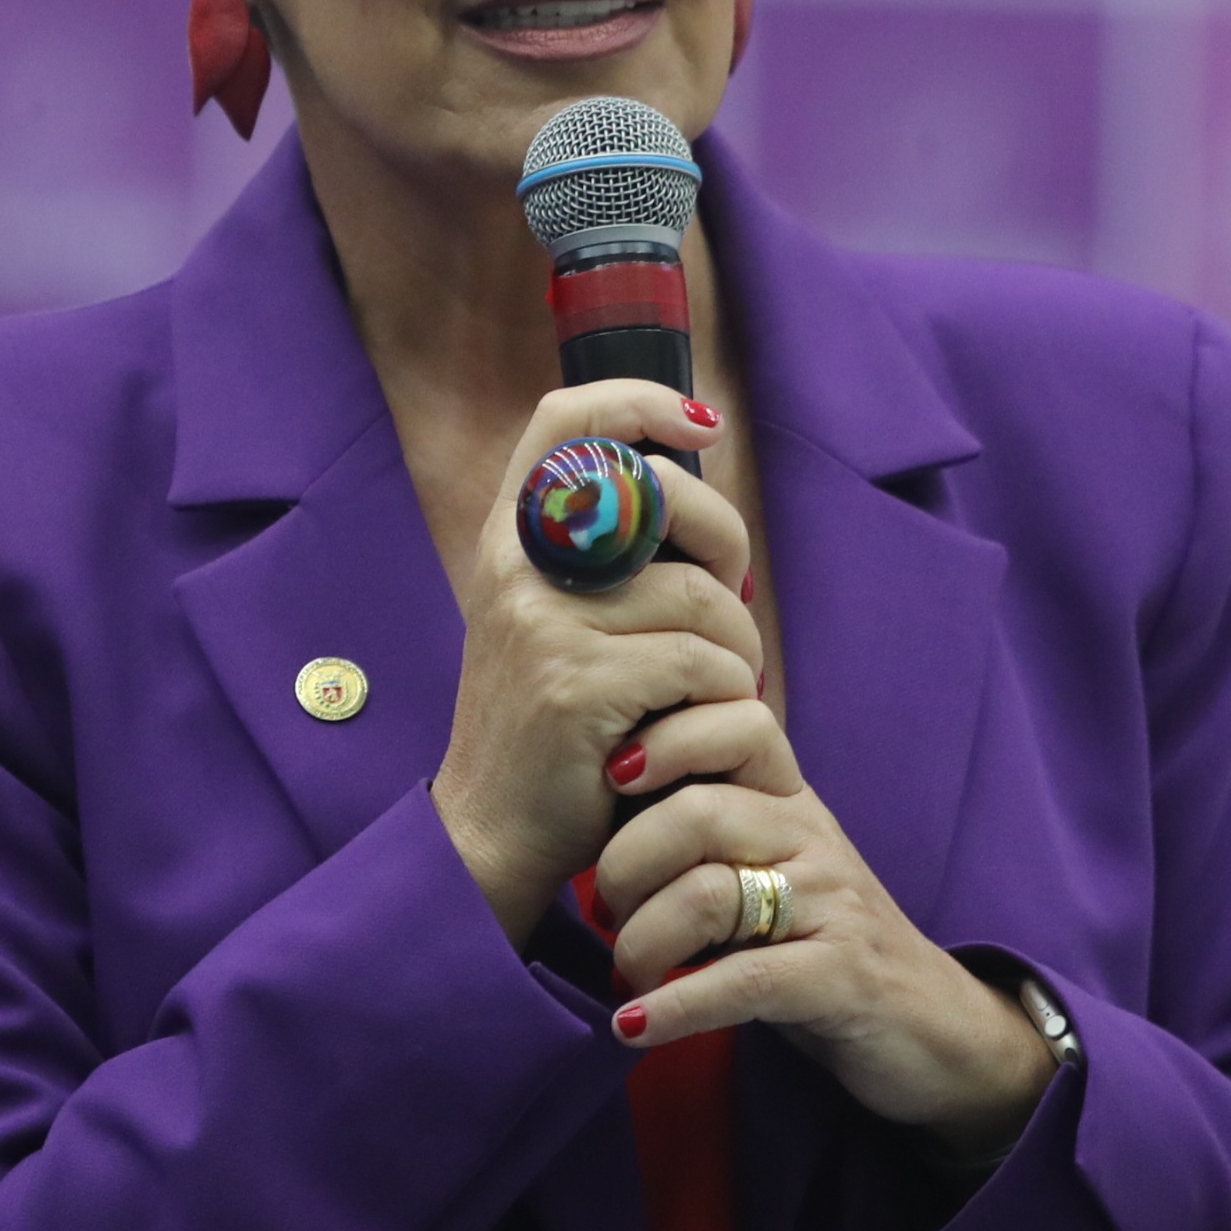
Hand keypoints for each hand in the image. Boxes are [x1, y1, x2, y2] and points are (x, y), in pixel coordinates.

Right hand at [430, 381, 760, 944]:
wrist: (492, 830)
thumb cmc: (552, 724)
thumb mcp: (552, 619)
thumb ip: (603, 554)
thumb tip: (692, 473)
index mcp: (510, 535)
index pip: (565, 418)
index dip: (641, 400)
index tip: (702, 425)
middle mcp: (517, 565)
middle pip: (664, 499)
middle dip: (728, 547)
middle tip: (736, 605)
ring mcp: (542, 622)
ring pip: (699, 596)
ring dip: (738, 649)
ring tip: (722, 689)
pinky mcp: (577, 684)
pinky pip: (699, 662)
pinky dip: (724, 698)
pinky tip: (701, 727)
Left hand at [591, 701, 1057, 1164]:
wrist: (930, 1029)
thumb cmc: (816, 942)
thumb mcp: (763, 867)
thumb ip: (700, 826)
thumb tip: (592, 795)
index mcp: (789, 799)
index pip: (735, 723)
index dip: (662, 740)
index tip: (605, 779)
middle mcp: (812, 837)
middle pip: (697, 813)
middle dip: (622, 868)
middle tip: (601, 916)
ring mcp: (832, 905)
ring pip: (709, 895)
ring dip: (640, 945)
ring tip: (621, 978)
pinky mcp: (841, 978)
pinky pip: (742, 982)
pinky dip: (674, 1008)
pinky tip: (632, 1028)